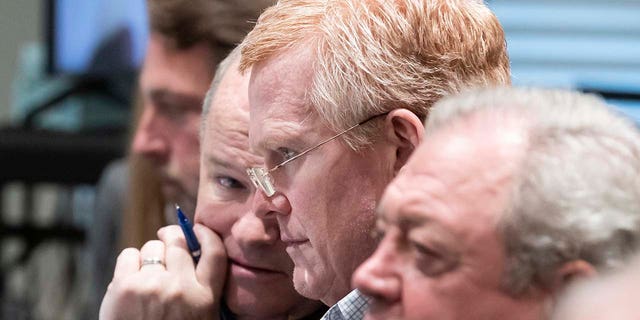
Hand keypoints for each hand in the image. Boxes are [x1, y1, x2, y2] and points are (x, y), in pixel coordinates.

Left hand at [99, 224, 226, 319]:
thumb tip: (193, 257)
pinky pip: (128, 255)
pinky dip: (128, 263)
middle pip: (178, 242)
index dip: (205, 234)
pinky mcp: (125, 286)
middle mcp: (181, 287)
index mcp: (205, 298)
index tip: (198, 229)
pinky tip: (128, 280)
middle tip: (165, 239)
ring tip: (145, 275)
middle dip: (171, 237)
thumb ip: (202, 291)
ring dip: (149, 257)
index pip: (214, 252)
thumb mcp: (201, 318)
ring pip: (152, 248)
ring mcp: (153, 285)